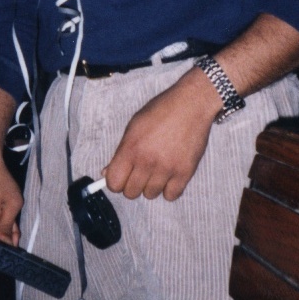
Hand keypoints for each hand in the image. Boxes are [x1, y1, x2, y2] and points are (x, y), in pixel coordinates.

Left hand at [103, 67, 219, 200]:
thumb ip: (121, 151)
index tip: (121, 177)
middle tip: (140, 172)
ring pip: (150, 195)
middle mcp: (147, 161)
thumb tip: (107, 173)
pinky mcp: (185, 173)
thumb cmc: (161, 111)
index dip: (116, 182)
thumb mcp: (134, 126)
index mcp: (131, 148)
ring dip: (151, 186)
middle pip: (131, 193)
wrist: (191, 104)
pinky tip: (170, 175)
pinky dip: (169, 188)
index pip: (114, 183)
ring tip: (157, 170)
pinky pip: (171, 195)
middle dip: (132, 184)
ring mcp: (167, 169)